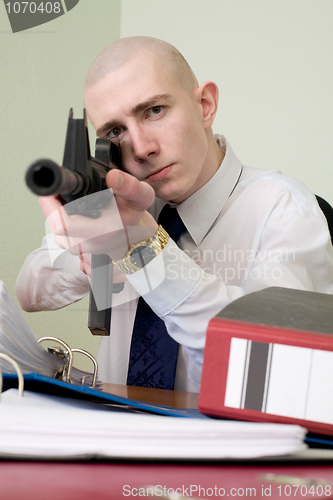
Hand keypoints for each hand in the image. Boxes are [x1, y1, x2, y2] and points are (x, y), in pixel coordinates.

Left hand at [39, 170, 157, 260]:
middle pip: (53, 221)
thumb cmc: (134, 219)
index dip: (51, 204)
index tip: (52, 188)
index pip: (61, 224)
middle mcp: (86, 243)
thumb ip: (130, 186)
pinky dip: (59, 218)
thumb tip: (113, 177)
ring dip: (56, 210)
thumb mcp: (141, 198)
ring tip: (67, 198)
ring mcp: (78, 248)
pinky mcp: (73, 248)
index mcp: (100, 232)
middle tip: (61, 187)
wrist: (135, 240)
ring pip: (53, 226)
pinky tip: (69, 209)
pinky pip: (57, 232)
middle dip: (53, 201)